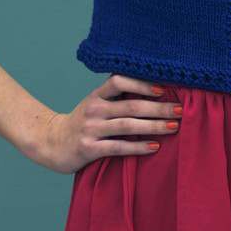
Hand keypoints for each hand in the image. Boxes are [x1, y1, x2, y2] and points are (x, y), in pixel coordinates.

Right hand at [28, 74, 181, 173]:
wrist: (50, 143)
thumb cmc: (82, 122)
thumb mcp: (95, 104)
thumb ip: (116, 98)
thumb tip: (153, 90)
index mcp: (96, 96)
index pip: (118, 81)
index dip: (141, 83)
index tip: (163, 89)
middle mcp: (94, 109)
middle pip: (131, 105)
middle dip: (158, 107)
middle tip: (180, 109)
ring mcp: (91, 129)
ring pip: (128, 125)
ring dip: (154, 126)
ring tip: (174, 126)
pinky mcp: (89, 149)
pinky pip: (118, 147)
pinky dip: (138, 146)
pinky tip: (154, 146)